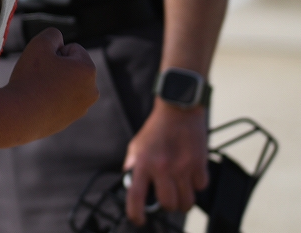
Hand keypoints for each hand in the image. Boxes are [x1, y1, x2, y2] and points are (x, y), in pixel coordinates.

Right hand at [4, 28, 97, 141]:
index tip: (43, 64)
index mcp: (88, 70)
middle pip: (71, 67)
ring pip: (66, 84)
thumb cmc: (31, 78)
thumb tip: (59, 41)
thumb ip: (53, 34)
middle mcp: (91, 91)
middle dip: (57, 67)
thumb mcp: (39, 44)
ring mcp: (82, 108)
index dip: (54, 52)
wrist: (19, 115)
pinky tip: (37, 102)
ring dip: (54, 82)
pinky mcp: (70, 120)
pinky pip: (60, 101)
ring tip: (37, 89)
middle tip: (39, 76)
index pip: (72, 48)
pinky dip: (50, 98)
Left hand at [123, 100, 207, 225]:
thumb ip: (133, 163)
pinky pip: (201, 187)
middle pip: (168, 204)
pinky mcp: (199, 165)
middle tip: (166, 199)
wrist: (178, 110)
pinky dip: (197, 185)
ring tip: (180, 191)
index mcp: (143, 163)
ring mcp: (182, 168)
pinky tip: (191, 175)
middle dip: (167, 207)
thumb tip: (129, 180)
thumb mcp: (137, 145)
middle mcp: (162, 168)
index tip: (138, 219)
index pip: (136, 195)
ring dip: (183, 201)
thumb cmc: (156, 128)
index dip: (136, 212)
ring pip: (187, 202)